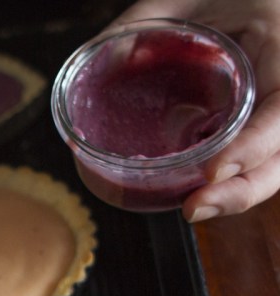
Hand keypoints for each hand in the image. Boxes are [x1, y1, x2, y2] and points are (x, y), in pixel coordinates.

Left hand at [109, 0, 279, 220]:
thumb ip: (138, 25)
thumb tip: (96, 63)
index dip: (253, 145)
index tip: (214, 170)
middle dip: (244, 189)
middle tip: (193, 208)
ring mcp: (273, 104)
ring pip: (274, 162)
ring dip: (237, 194)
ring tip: (193, 208)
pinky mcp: (257, 118)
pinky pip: (256, 156)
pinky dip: (233, 180)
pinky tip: (200, 193)